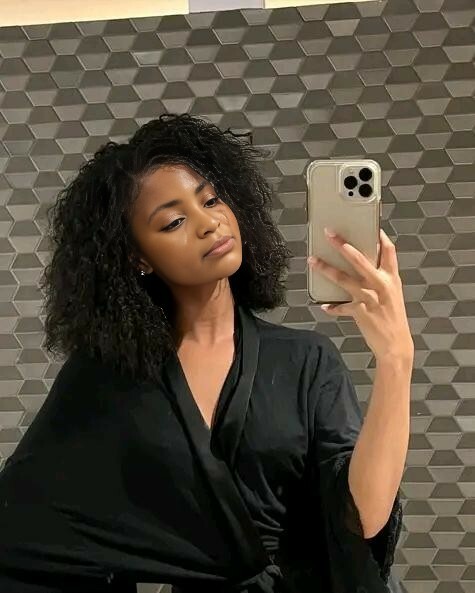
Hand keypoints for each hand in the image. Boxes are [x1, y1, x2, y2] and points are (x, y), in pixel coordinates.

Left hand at [308, 228, 413, 362]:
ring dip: (326, 269)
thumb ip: (379, 279)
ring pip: (344, 279)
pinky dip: (332, 307)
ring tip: (312, 260)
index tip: (371, 225)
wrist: (396, 345)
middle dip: (342, 244)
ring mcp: (370, 298)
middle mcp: (381, 285)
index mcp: (391, 279)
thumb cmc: (392, 318)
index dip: (380, 236)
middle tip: (329, 233)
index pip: (389, 251)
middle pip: (360, 259)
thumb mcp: (391, 295)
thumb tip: (361, 267)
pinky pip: (341, 307)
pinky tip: (324, 306)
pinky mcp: (360, 312)